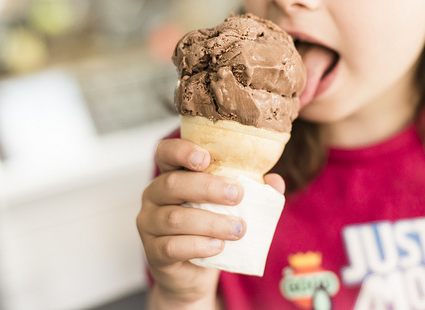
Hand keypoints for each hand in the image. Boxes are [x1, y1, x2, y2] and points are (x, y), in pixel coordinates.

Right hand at [136, 138, 284, 308]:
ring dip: (211, 222)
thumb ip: (253, 191)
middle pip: (172, 184)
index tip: (206, 158)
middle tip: (238, 195)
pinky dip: (198, 245)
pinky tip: (218, 246)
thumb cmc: (211, 230)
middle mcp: (154, 195)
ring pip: (175, 218)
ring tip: (238, 229)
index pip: (166, 152)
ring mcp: (149, 224)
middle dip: (208, 188)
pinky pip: (171, 246)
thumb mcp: (231, 207)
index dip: (182, 151)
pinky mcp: (153, 252)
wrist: (194, 273)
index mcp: (172, 175)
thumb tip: (275, 182)